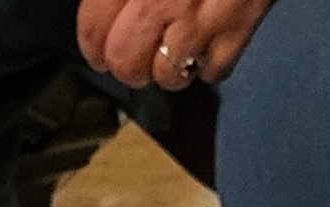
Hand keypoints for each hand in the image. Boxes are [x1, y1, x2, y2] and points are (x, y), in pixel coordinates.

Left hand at [78, 0, 271, 88]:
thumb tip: (101, 6)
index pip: (93, 29)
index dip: (91, 46)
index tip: (96, 50)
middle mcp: (160, 1)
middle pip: (127, 63)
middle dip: (124, 67)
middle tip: (130, 59)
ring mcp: (201, 21)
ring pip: (169, 77)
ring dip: (164, 70)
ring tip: (168, 52)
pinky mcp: (237, 31)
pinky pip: (212, 73)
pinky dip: (205, 66)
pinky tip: (202, 47)